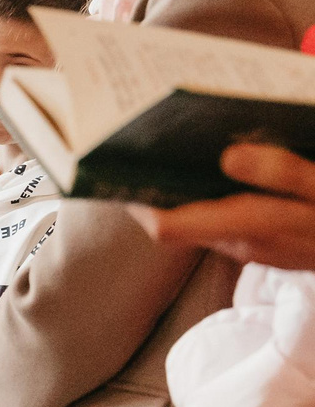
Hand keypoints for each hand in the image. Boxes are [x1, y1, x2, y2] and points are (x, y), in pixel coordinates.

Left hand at [133, 144, 314, 271]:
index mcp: (248, 227)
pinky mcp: (264, 247)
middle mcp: (240, 244)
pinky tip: (223, 178)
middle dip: (160, 194)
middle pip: (178, 224)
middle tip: (149, 158)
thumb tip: (229, 157)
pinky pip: (224, 226)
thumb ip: (280, 174)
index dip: (140, 205)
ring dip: (186, 199)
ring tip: (179, 161)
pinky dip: (213, 204)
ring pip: (200, 225)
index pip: (168, 228)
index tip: (126, 176)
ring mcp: (251, 249)